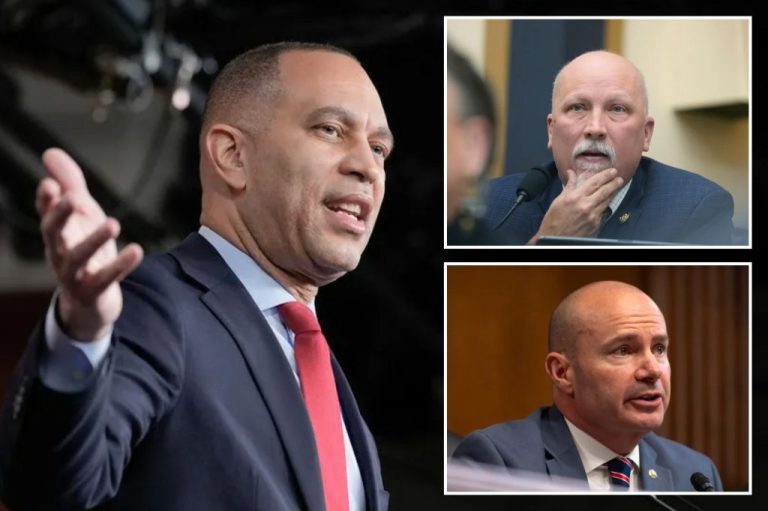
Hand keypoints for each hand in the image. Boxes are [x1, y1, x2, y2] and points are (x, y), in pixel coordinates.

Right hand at [36, 148, 142, 340]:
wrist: (90, 302)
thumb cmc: (85, 249)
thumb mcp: (81, 215)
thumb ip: (69, 184)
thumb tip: (50, 152)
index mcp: (56, 232)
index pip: (45, 213)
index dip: (46, 200)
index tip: (49, 184)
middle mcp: (58, 252)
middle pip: (53, 234)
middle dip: (60, 216)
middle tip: (72, 198)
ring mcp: (73, 274)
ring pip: (78, 257)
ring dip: (94, 240)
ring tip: (113, 223)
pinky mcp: (93, 291)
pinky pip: (106, 278)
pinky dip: (121, 265)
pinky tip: (137, 250)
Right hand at [529, 168, 623, 243]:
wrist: (555, 239)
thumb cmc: (553, 220)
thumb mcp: (558, 200)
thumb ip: (569, 186)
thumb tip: (571, 173)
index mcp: (575, 197)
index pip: (595, 182)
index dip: (605, 175)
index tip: (612, 171)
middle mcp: (586, 205)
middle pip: (605, 191)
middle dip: (614, 183)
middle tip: (619, 178)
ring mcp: (592, 216)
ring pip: (606, 201)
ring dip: (612, 194)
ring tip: (616, 188)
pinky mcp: (595, 225)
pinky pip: (603, 212)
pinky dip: (605, 206)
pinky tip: (607, 202)